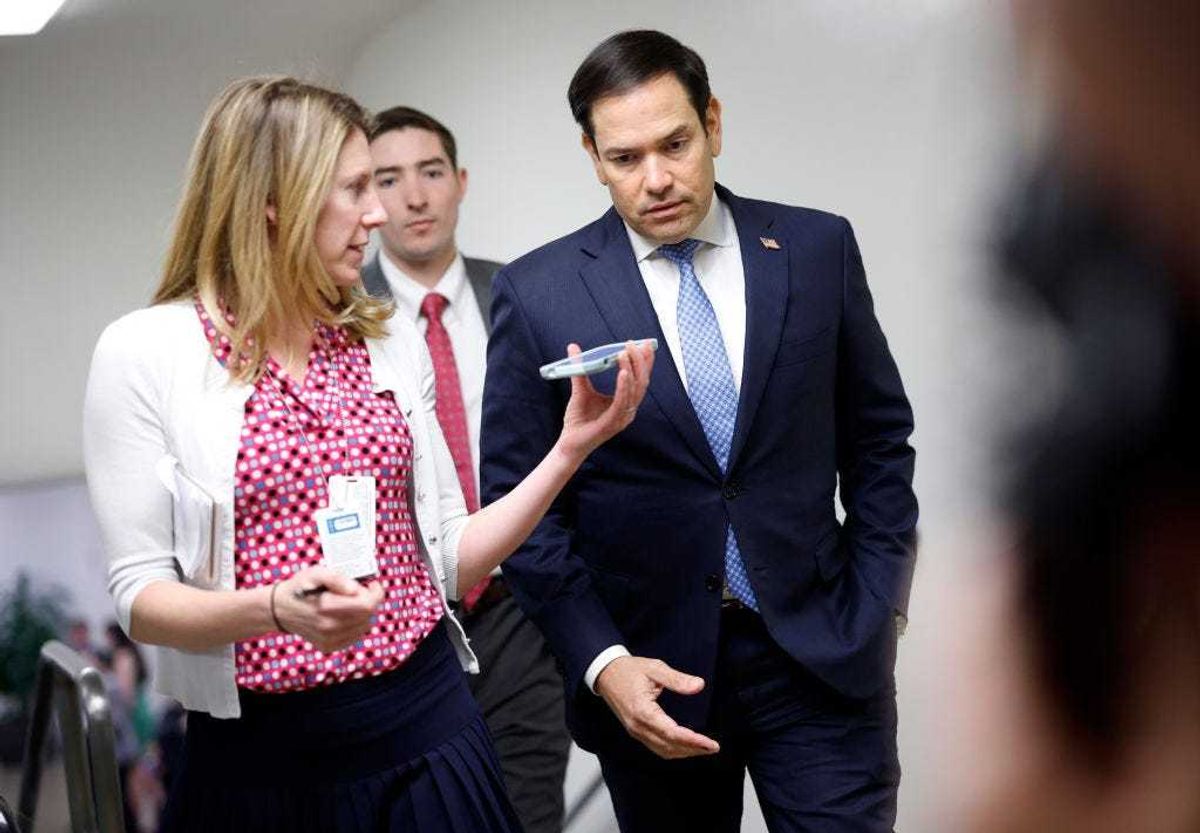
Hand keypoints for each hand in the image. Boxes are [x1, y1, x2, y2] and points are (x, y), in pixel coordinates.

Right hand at [273, 566, 383, 652]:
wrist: (280, 608)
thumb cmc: (301, 587)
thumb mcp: (317, 573)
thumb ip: (337, 578)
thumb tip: (355, 589)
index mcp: (327, 608)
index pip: (367, 605)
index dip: (375, 593)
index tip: (372, 584)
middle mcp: (328, 627)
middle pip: (368, 615)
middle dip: (367, 600)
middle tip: (356, 591)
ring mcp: (329, 640)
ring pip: (364, 626)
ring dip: (362, 613)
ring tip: (348, 602)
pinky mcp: (328, 646)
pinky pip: (354, 635)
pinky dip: (355, 624)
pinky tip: (344, 615)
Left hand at [556, 341, 654, 460]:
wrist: (569, 442)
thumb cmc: (578, 419)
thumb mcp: (580, 388)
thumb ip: (579, 368)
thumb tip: (573, 347)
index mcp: (625, 402)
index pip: (640, 379)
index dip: (644, 362)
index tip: (642, 344)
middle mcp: (628, 410)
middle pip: (642, 382)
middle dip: (640, 361)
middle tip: (633, 344)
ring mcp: (622, 417)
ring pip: (634, 391)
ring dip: (631, 370)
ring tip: (624, 353)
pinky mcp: (612, 423)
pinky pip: (622, 403)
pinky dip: (624, 387)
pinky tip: (623, 373)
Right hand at [594, 655, 719, 758]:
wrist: (605, 673)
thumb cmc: (629, 670)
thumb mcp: (654, 668)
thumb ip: (677, 679)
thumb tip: (699, 685)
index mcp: (643, 711)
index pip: (672, 733)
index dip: (693, 741)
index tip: (711, 744)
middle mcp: (638, 726)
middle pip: (669, 747)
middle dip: (693, 750)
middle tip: (713, 747)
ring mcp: (635, 731)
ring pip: (663, 751)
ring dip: (684, 752)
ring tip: (703, 749)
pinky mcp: (635, 731)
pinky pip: (656, 747)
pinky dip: (673, 750)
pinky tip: (685, 746)